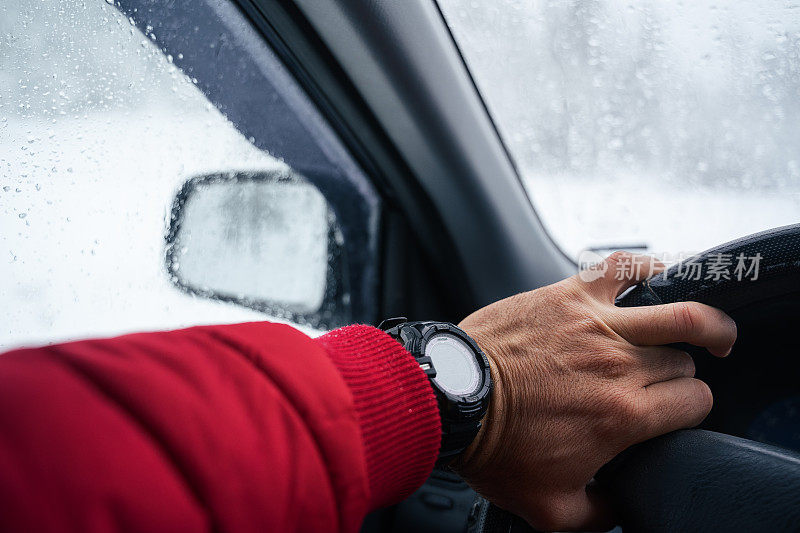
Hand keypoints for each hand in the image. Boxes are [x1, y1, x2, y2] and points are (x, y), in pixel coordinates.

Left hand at [454, 252, 736, 531]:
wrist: (451, 397)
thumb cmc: (493, 447)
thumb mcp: (549, 507)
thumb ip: (598, 514)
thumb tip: (618, 506)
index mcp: (623, 414)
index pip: (694, 402)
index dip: (694, 408)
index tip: (678, 410)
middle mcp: (619, 364)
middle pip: (685, 362)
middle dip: (685, 373)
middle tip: (669, 379)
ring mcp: (596, 324)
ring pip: (678, 313)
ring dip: (705, 322)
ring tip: (710, 331)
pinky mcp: (569, 295)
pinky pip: (623, 267)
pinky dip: (650, 267)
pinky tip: (659, 277)